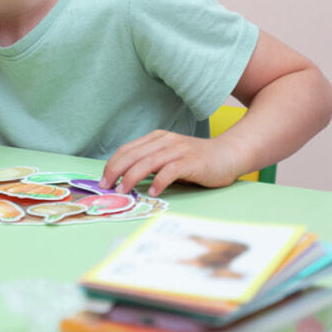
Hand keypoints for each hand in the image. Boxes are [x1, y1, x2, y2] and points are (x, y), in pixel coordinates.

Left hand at [99, 130, 242, 195]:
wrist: (228, 155)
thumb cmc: (197, 161)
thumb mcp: (170, 157)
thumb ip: (152, 163)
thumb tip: (126, 179)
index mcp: (156, 139)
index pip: (127, 149)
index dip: (112, 164)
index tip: (103, 180)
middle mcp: (165, 141)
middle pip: (132, 155)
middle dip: (115, 170)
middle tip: (106, 187)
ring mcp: (178, 150)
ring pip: (147, 162)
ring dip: (132, 177)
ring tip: (123, 190)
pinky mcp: (190, 162)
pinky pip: (170, 171)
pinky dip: (159, 182)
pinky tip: (153, 192)